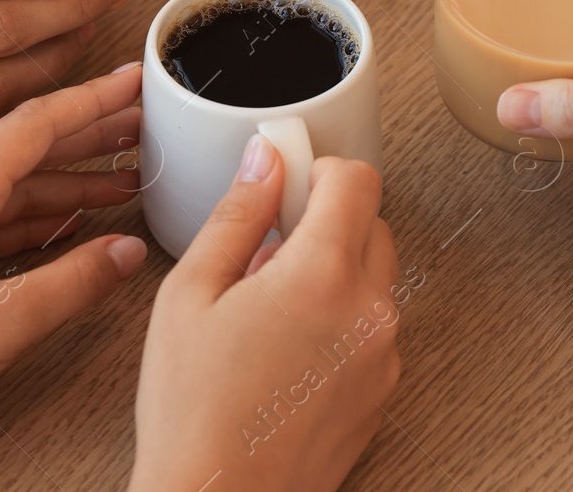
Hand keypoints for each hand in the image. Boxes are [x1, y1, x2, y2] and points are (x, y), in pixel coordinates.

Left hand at [0, 66, 147, 462]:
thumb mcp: (2, 321)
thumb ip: (74, 280)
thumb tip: (125, 251)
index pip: (37, 123)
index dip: (94, 99)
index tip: (133, 80)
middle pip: (27, 146)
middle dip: (90, 135)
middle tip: (143, 123)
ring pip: (11, 184)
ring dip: (69, 180)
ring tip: (124, 178)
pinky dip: (37, 214)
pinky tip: (70, 220)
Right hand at [131, 139, 400, 491]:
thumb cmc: (193, 411)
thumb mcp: (190, 294)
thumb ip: (237, 215)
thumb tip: (265, 161)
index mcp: (323, 276)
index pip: (358, 179)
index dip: (318, 170)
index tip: (286, 182)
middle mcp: (369, 312)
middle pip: (374, 223)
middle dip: (327, 221)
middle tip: (266, 249)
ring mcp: (382, 356)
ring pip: (374, 277)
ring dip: (334, 271)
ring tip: (268, 308)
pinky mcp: (382, 392)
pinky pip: (373, 328)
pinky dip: (341, 320)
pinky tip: (286, 349)